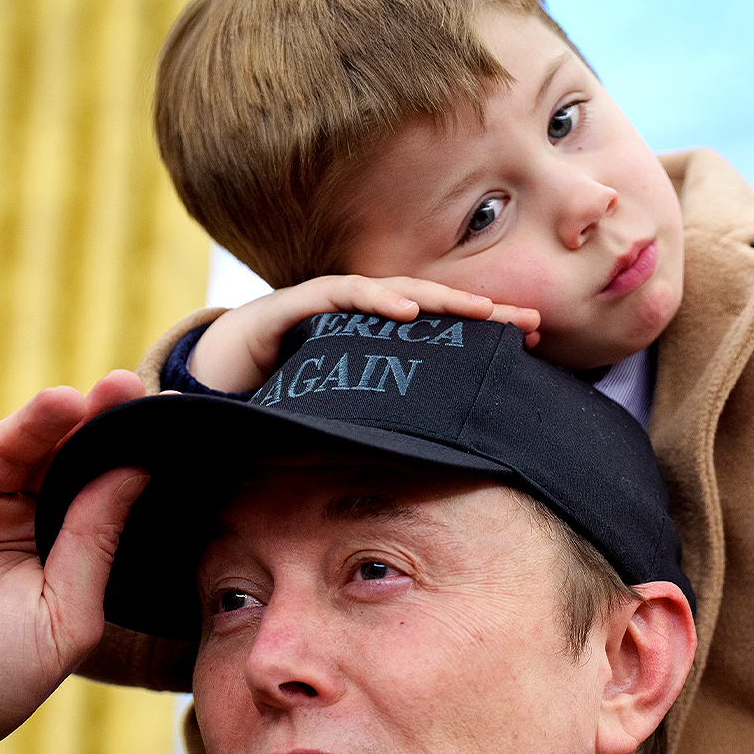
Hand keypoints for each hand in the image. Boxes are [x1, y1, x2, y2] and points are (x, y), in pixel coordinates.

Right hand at [0, 373, 151, 753]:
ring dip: (31, 423)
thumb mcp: (64, 617)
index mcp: (50, 542)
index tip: (155, 413)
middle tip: (118, 389)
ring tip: (65, 405)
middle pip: (50, 454)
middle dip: (83, 421)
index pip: (90, 482)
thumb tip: (138, 471)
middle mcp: (5, 515)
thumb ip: (95, 543)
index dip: (118, 448)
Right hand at [188, 274, 541, 391]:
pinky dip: (376, 298)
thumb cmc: (287, 389)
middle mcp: (364, 312)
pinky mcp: (298, 303)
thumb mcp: (350, 408)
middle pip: (434, 304)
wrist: (218, 371)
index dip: (487, 330)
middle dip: (482, 310)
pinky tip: (406, 309)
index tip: (535, 340)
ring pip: (398, 292)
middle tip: (530, 322)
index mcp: (381, 335)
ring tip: (482, 310)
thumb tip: (448, 461)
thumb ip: (389, 420)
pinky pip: (341, 295)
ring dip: (442, 300)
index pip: (444, 326)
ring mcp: (333, 302)